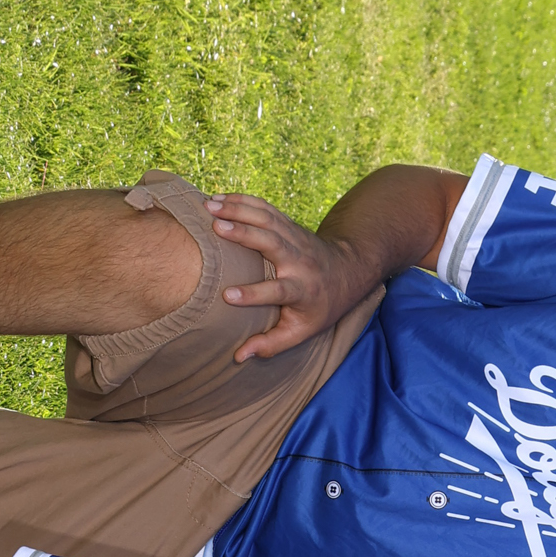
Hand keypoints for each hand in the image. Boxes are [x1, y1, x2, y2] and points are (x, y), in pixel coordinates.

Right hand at [207, 195, 380, 363]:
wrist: (347, 271)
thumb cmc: (320, 308)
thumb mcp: (302, 332)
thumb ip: (271, 344)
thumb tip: (239, 357)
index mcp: (302, 290)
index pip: (278, 291)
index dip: (254, 294)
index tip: (228, 296)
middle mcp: (299, 260)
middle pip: (272, 242)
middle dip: (244, 233)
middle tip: (215, 227)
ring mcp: (294, 237)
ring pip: (266, 219)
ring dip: (237, 209)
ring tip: (208, 206)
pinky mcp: (288, 224)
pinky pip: (264, 208)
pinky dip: (242, 200)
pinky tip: (218, 198)